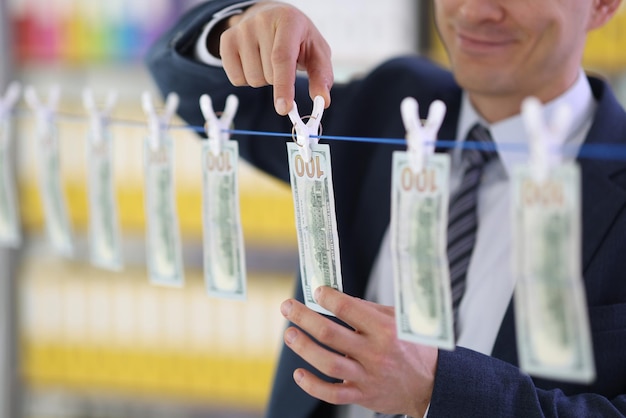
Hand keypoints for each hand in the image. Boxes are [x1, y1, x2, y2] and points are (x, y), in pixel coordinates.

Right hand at [219, 1, 332, 114]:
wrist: (273, 16)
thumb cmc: (299, 39)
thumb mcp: (317, 52)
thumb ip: (322, 77)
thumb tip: (323, 102)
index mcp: (288, 21)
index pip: (282, 58)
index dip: (283, 86)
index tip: (285, 109)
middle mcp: (262, 21)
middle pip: (268, 75)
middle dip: (278, 82)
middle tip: (283, 64)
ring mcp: (241, 29)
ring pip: (251, 79)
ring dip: (263, 80)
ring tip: (268, 60)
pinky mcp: (226, 39)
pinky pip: (236, 78)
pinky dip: (246, 79)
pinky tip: (254, 62)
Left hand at [280, 286, 436, 416]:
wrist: (432, 385)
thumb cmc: (414, 347)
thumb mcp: (400, 321)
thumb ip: (370, 310)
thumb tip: (337, 297)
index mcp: (386, 330)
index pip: (349, 309)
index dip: (328, 298)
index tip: (316, 290)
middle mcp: (375, 353)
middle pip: (330, 334)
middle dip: (304, 317)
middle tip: (287, 306)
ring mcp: (368, 377)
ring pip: (327, 363)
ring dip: (303, 347)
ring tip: (289, 334)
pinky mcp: (363, 396)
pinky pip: (332, 394)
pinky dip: (312, 386)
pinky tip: (299, 373)